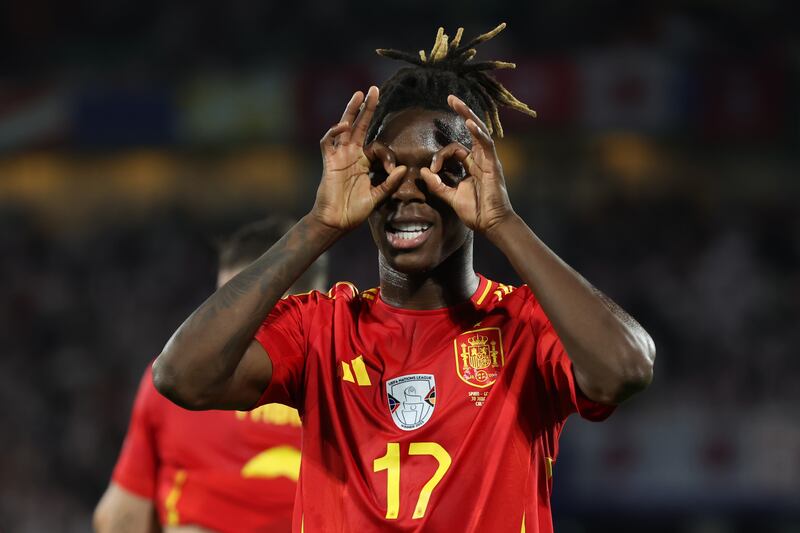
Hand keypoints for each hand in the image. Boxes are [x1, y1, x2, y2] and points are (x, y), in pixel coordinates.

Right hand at [311, 86, 407, 231]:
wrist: (336, 222)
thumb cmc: (354, 211)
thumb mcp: (377, 196)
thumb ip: (389, 183)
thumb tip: (403, 168)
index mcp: (362, 163)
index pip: (374, 144)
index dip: (386, 153)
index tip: (392, 167)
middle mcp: (350, 156)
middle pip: (359, 126)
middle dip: (366, 108)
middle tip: (374, 90)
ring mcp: (339, 157)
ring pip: (344, 127)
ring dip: (351, 111)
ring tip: (359, 94)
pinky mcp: (329, 162)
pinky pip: (328, 142)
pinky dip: (335, 131)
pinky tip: (345, 125)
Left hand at [420, 95, 515, 234]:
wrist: (491, 225)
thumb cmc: (476, 213)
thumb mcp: (451, 197)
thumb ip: (437, 184)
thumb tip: (423, 170)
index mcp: (473, 165)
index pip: (455, 149)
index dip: (440, 156)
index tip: (431, 171)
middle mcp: (482, 159)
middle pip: (472, 130)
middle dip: (462, 112)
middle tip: (450, 98)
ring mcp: (489, 161)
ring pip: (479, 131)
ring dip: (468, 114)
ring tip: (457, 102)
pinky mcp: (493, 166)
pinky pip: (486, 145)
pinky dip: (478, 133)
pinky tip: (469, 122)